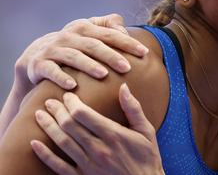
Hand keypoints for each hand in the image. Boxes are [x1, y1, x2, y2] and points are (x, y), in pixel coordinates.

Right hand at [14, 14, 148, 94]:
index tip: (144, 53)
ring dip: (89, 66)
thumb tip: (125, 30)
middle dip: (112, 56)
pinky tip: (73, 86)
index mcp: (84, 27)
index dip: (127, 42)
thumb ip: (108, 26)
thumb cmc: (73, 45)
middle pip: (94, 45)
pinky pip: (51, 71)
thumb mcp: (89, 32)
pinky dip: (61, 77)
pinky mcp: (40, 64)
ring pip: (74, 57)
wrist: (36, 56)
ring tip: (103, 75)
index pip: (110, 34)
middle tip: (127, 67)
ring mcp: (54, 50)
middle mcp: (69, 36)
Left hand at [31, 83, 163, 174]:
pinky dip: (45, 154)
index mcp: (113, 135)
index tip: (67, 95)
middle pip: (69, 125)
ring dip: (48, 126)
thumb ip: (133, 108)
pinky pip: (58, 166)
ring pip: (62, 142)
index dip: (71, 103)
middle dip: (57, 111)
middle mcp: (98, 149)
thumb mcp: (146, 131)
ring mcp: (88, 165)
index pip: (83, 114)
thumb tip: (124, 87)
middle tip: (49, 101)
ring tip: (40, 115)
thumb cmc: (147, 158)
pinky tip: (35, 144)